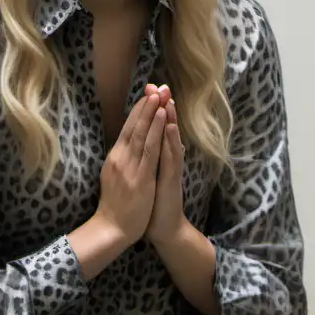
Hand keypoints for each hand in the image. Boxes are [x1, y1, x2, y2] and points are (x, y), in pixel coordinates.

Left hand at [144, 82, 185, 243]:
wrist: (165, 229)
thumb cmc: (153, 204)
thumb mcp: (146, 177)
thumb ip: (146, 159)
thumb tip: (141, 144)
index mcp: (155, 158)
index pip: (153, 129)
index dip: (151, 109)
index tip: (148, 89)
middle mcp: (165, 160)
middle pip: (164, 129)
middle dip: (162, 107)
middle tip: (161, 85)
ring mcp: (170, 169)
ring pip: (170, 139)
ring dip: (170, 119)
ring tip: (168, 99)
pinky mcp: (172, 181)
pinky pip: (172, 158)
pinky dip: (172, 142)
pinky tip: (172, 128)